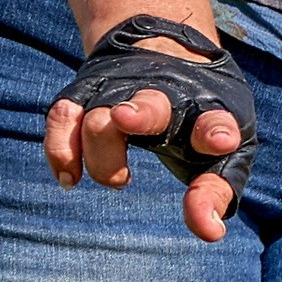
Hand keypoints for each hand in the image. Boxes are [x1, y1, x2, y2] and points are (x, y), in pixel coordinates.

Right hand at [44, 16, 257, 243]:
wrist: (164, 50)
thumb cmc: (198, 120)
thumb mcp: (221, 155)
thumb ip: (213, 194)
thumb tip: (209, 232)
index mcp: (205, 109)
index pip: (213, 120)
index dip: (215, 131)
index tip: (222, 141)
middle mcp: (161, 94)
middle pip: (148, 104)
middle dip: (139, 112)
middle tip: (126, 120)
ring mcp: (119, 90)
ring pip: (99, 115)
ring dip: (99, 150)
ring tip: (119, 181)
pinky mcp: (87, 92)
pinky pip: (63, 116)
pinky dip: (60, 149)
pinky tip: (69, 179)